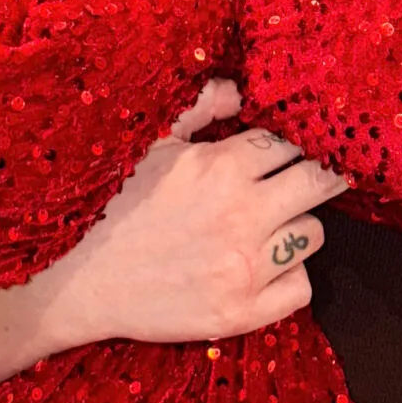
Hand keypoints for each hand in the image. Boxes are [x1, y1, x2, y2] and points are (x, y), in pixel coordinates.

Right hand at [55, 80, 348, 349]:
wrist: (81, 280)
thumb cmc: (116, 206)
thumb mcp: (152, 147)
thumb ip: (198, 110)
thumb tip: (237, 89)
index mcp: (222, 166)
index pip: (290, 143)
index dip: (292, 145)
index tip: (291, 153)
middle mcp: (242, 214)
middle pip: (319, 183)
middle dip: (320, 176)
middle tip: (313, 180)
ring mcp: (246, 268)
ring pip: (313, 234)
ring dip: (296, 227)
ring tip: (267, 228)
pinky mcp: (243, 313)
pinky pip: (301, 288)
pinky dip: (288, 277)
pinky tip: (262, 269)